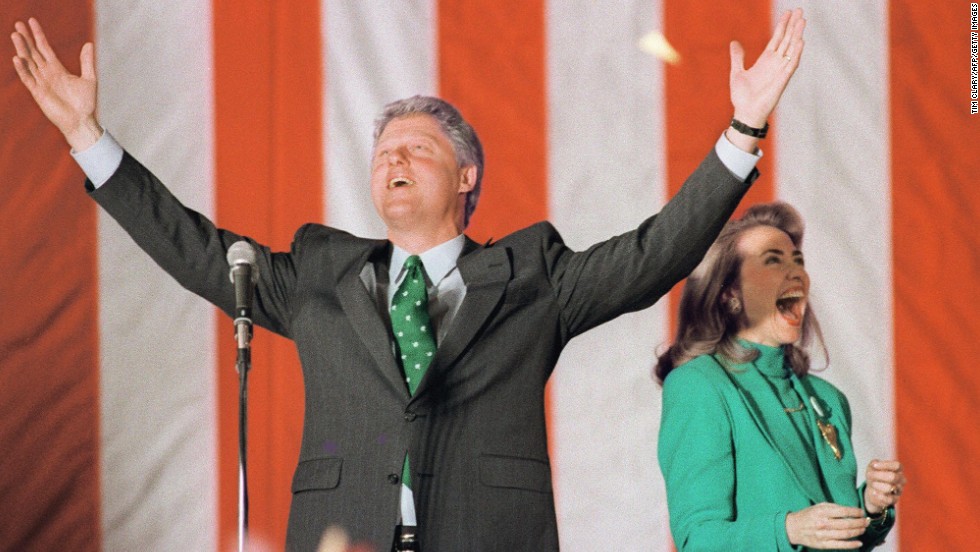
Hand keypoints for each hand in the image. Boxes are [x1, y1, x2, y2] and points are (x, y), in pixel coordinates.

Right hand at [11, 18, 101, 150]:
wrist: (82, 121)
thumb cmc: (85, 103)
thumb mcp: (89, 79)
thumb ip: (87, 61)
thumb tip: (89, 43)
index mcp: (57, 69)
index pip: (44, 48)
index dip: (38, 35)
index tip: (31, 22)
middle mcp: (47, 73)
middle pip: (33, 52)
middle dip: (26, 39)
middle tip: (18, 24)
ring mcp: (41, 82)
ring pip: (29, 62)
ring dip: (22, 49)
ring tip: (16, 35)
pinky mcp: (38, 93)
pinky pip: (28, 79)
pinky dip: (23, 69)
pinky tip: (17, 58)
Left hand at [726, 8, 805, 151]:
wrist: (744, 113)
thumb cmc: (742, 97)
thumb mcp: (737, 72)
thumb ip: (737, 57)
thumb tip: (734, 42)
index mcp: (765, 61)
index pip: (777, 39)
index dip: (782, 26)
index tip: (788, 13)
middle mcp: (775, 64)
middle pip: (786, 40)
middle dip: (793, 26)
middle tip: (800, 11)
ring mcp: (780, 71)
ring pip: (791, 49)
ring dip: (797, 35)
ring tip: (802, 21)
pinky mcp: (782, 80)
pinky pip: (791, 64)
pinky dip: (796, 53)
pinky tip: (800, 41)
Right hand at [785, 502, 868, 549]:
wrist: (793, 528)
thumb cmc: (807, 516)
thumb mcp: (818, 506)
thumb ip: (833, 507)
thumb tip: (850, 510)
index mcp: (822, 512)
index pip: (844, 511)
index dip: (856, 512)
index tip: (862, 512)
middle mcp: (823, 523)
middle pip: (847, 523)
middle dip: (860, 522)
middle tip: (866, 521)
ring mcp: (824, 535)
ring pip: (846, 534)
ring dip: (858, 531)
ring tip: (863, 529)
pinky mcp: (824, 544)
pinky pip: (840, 545)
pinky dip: (851, 544)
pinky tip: (859, 542)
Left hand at [863, 459, 905, 513]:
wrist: (873, 491)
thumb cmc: (874, 477)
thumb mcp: (872, 468)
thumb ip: (873, 464)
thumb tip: (875, 464)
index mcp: (898, 470)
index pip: (897, 465)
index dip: (885, 465)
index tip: (874, 466)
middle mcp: (901, 480)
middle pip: (893, 476)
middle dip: (878, 475)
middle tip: (869, 474)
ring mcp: (899, 490)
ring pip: (889, 488)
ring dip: (877, 485)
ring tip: (872, 484)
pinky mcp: (894, 500)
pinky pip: (889, 499)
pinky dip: (879, 495)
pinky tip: (874, 492)